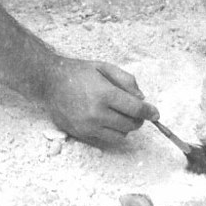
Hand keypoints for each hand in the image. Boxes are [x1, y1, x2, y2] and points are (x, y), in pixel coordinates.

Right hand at [43, 58, 158, 147]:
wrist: (49, 81)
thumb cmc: (78, 72)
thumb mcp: (104, 67)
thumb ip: (125, 80)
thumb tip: (141, 97)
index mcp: (104, 94)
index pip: (136, 109)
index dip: (149, 112)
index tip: (155, 113)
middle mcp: (97, 113)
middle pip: (130, 124)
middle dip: (138, 119)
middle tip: (135, 111)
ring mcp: (88, 126)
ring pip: (120, 135)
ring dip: (125, 127)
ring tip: (119, 115)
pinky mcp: (81, 134)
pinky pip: (105, 139)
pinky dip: (111, 131)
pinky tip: (106, 119)